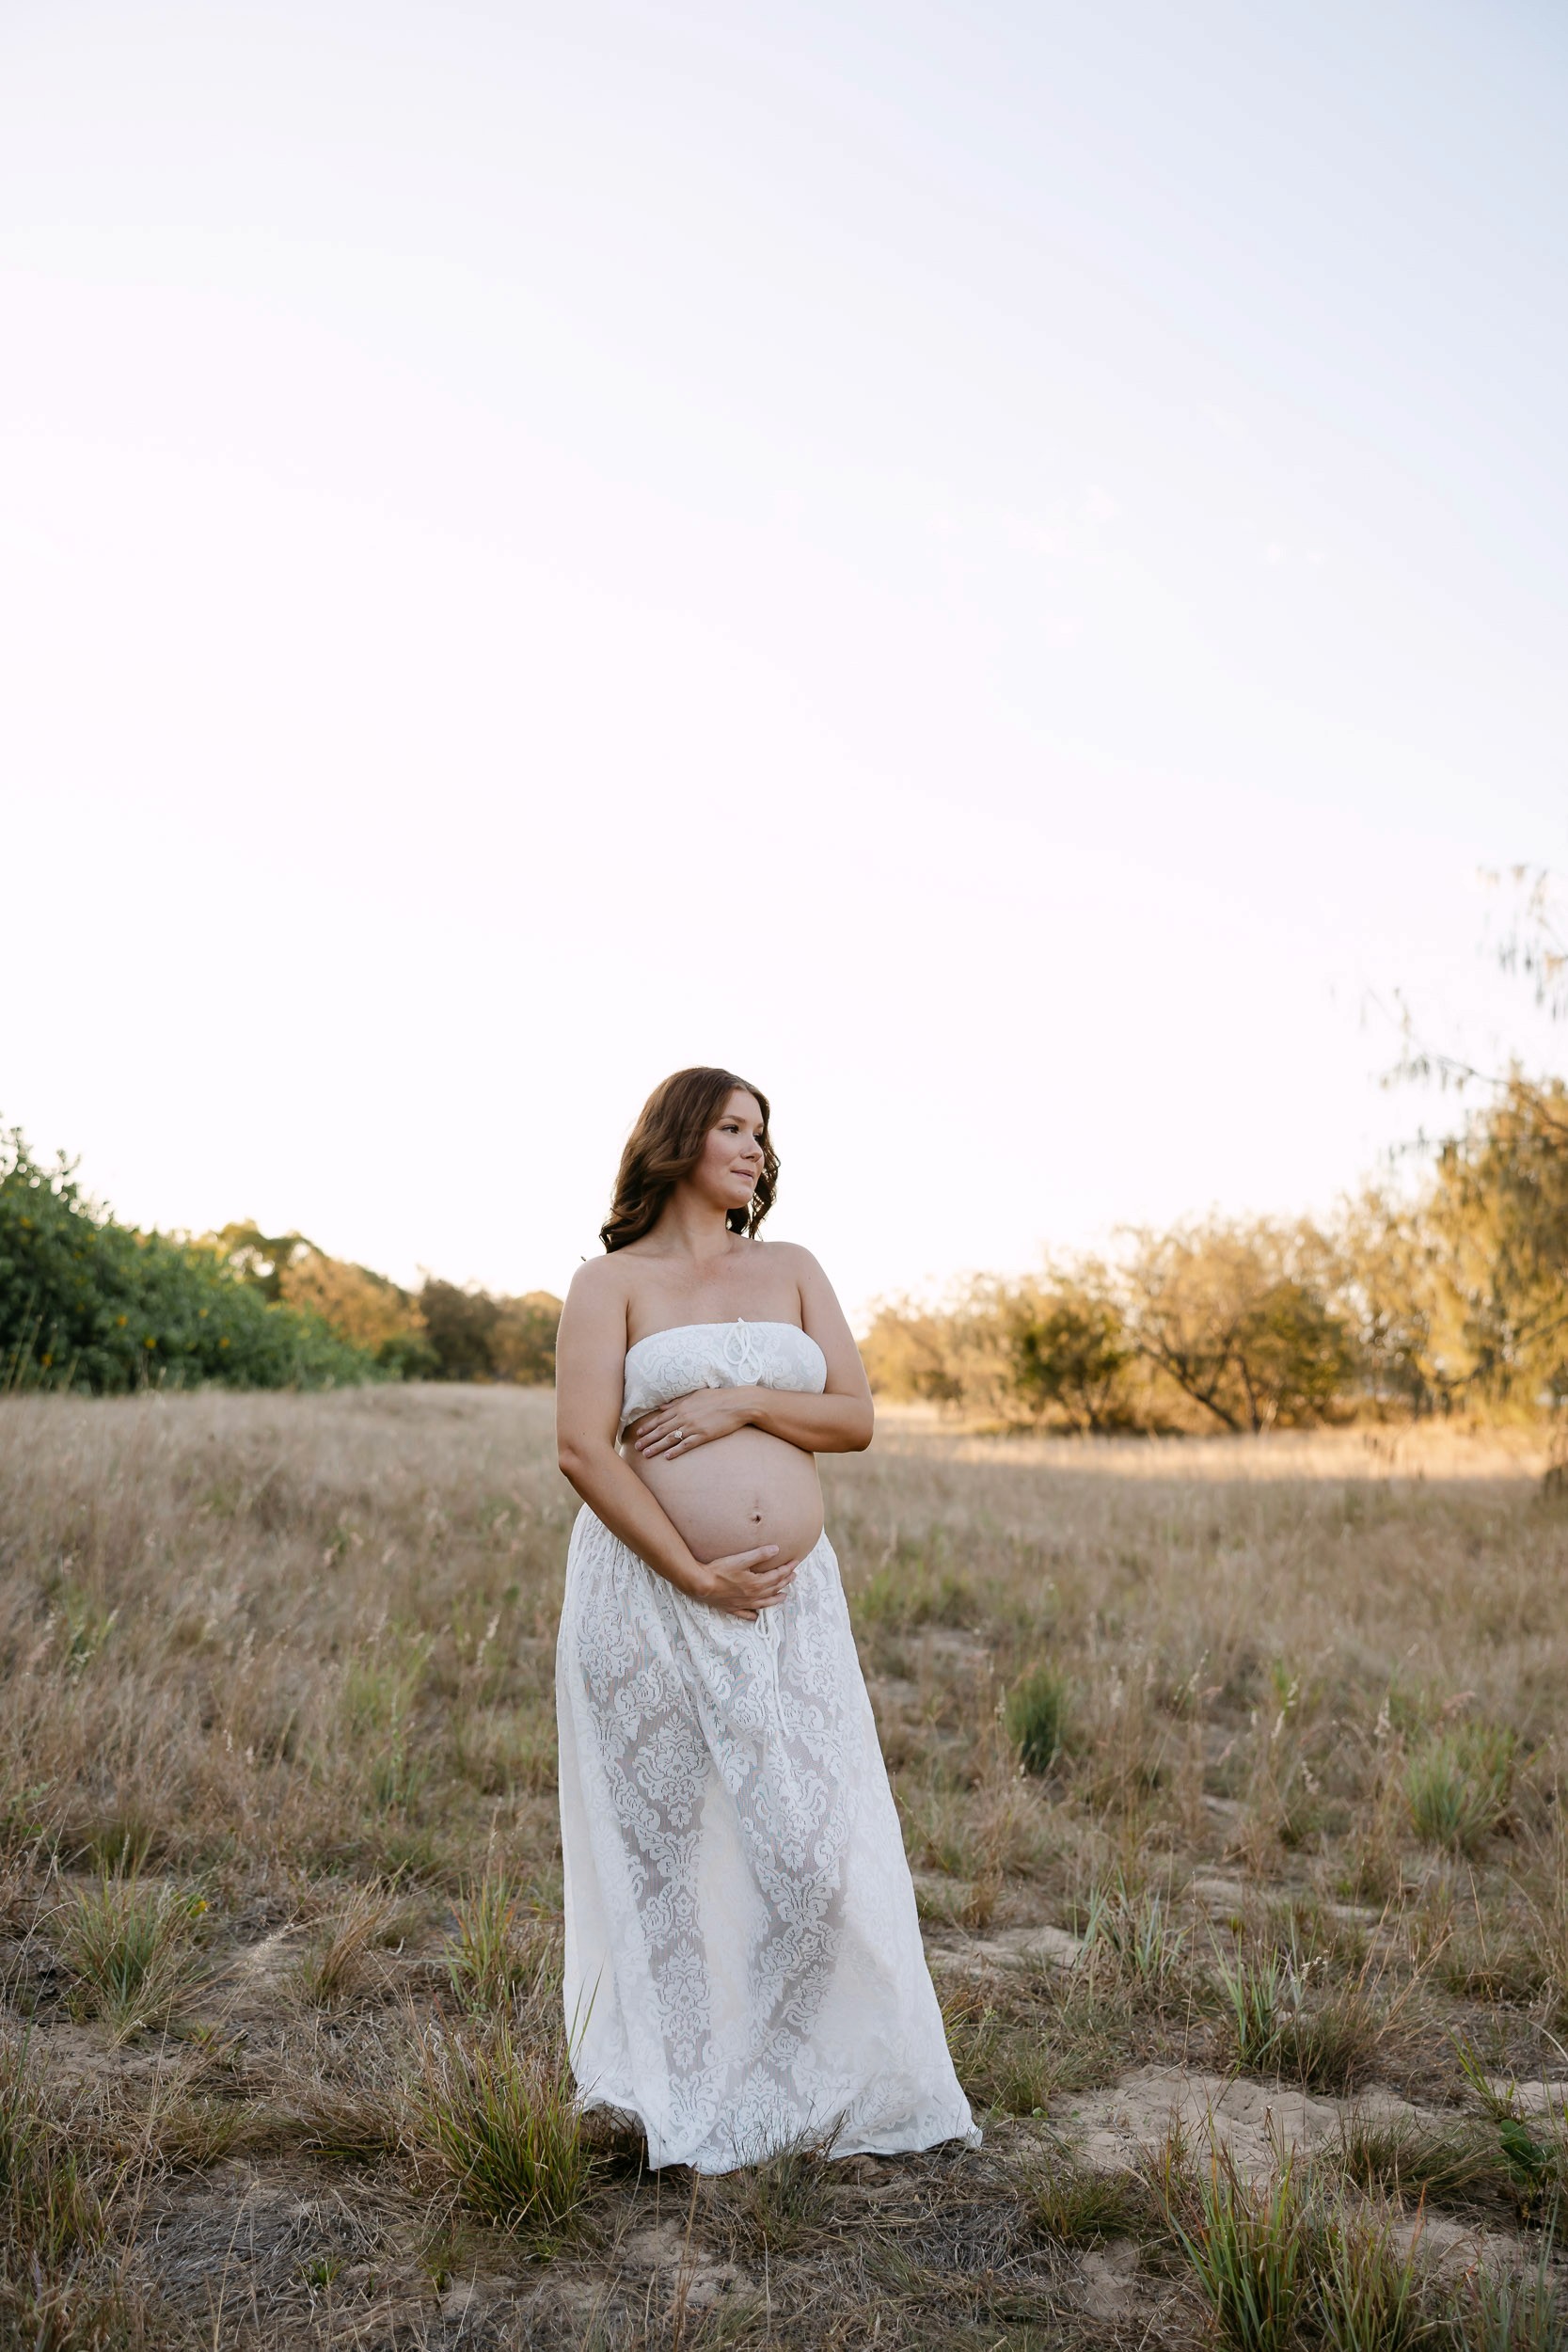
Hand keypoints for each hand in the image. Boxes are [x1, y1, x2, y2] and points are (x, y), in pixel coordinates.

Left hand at [630, 1386, 755, 1460]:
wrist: (737, 1404)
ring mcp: (694, 1427)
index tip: (638, 1433)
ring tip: (646, 1455)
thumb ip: (676, 1402)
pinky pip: (686, 1445)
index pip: (660, 1418)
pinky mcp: (704, 1436)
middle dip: (648, 1439)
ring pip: (671, 1438)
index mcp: (682, 1406)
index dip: (648, 1427)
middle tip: (636, 1447)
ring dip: (657, 1447)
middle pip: (662, 1430)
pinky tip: (667, 1457)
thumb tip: (661, 1407)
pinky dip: (676, 1451)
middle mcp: (684, 1417)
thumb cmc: (717, 1397)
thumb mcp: (695, 1395)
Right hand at [687, 1544, 796, 1620]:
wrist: (701, 1584)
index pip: (777, 1575)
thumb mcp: (741, 1559)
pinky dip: (753, 1615)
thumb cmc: (719, 1570)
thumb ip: (759, 1554)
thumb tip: (776, 1549)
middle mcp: (753, 1596)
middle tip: (793, 1576)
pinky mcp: (732, 1608)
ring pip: (765, 1603)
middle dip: (785, 1581)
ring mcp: (743, 1604)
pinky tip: (756, 1616)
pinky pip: (746, 1614)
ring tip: (784, 1596)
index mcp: (757, 1583)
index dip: (787, 1568)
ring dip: (776, 1599)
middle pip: (774, 1588)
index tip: (795, 1562)